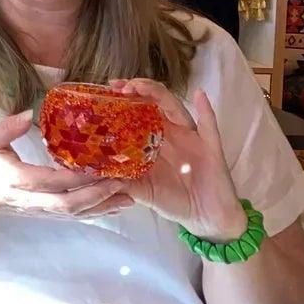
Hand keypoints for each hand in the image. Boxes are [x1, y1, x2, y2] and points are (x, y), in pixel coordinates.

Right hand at [0, 111, 131, 218]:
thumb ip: (7, 128)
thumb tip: (32, 114)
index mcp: (17, 180)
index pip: (51, 181)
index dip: (76, 177)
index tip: (99, 166)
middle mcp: (32, 200)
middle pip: (70, 204)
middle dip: (98, 195)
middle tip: (123, 181)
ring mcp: (39, 210)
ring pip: (75, 214)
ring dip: (103, 208)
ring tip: (129, 198)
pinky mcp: (44, 214)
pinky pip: (73, 217)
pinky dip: (95, 213)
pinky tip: (113, 207)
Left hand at [106, 79, 248, 239]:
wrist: (206, 217)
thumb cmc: (173, 200)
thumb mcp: (141, 191)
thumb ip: (120, 181)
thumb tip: (92, 176)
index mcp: (155, 139)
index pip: (138, 110)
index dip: (124, 98)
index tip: (106, 90)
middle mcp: (172, 132)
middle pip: (155, 102)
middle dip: (137, 89)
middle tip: (119, 86)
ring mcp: (191, 137)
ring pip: (175, 107)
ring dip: (158, 94)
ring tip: (140, 86)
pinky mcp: (210, 147)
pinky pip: (210, 125)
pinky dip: (206, 109)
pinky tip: (199, 95)